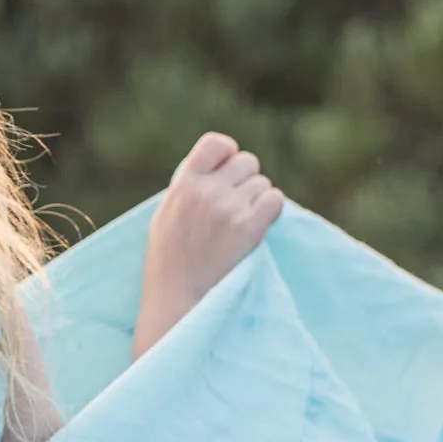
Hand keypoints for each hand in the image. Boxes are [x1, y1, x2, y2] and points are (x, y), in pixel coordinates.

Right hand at [134, 133, 283, 358]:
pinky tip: (258, 224)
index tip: (227, 170)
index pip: (216, 143)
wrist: (178, 298)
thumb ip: (188, 187)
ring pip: (263, 183)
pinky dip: (271, 210)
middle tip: (237, 204)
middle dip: (246, 180)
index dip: (228, 153)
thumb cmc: (169, 260)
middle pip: (247, 162)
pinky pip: (275, 200)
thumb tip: (217, 167)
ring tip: (242, 221)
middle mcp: (206, 191)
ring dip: (258, 199)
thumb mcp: (166, 214)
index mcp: (183, 183)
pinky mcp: (249, 228)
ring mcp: (228, 208)